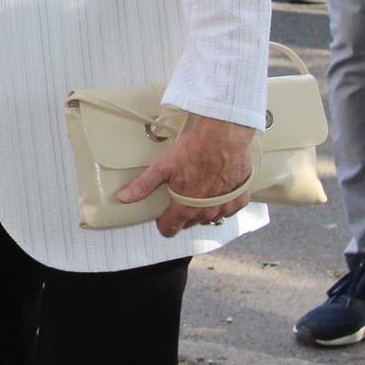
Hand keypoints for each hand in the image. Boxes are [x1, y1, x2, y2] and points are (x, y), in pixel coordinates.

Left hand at [114, 113, 254, 237]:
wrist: (224, 135)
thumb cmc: (193, 149)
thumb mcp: (162, 166)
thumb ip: (143, 185)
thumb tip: (124, 197)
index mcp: (186, 208)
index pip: (170, 228)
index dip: (163, 224)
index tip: (161, 217)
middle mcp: (207, 212)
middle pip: (190, 223)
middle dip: (182, 214)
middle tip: (179, 197)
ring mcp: (225, 206)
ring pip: (210, 218)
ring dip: (203, 210)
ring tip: (198, 193)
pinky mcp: (240, 197)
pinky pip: (230, 209)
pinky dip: (223, 203)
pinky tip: (218, 192)